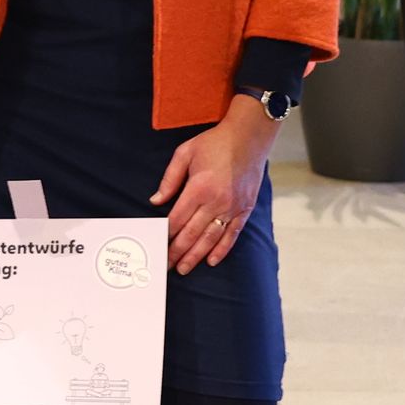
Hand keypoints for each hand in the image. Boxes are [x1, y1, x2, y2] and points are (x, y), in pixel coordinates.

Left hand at [153, 97, 281, 273]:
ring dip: (196, 256)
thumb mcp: (185, 153)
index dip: (166, 235)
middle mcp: (216, 201)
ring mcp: (232, 207)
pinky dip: (222, 249)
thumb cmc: (215, 142)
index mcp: (199, 187)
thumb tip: (156, 201)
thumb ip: (169, 179)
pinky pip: (232, 234)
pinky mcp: (245, 209)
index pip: (177, 218)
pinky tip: (211, 261)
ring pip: (211, 238)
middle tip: (166, 266)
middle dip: (177, 252)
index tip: (157, 246)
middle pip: (192, 233)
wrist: (249, 137)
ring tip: (184, 268)